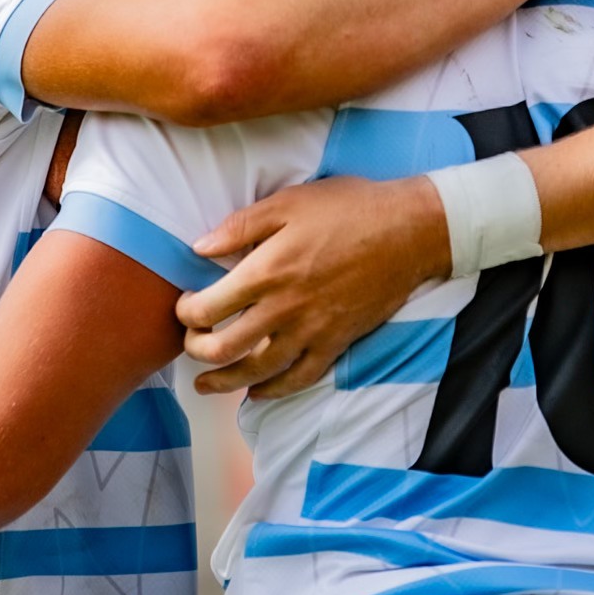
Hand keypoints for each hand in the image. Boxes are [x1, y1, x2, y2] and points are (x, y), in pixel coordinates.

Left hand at [176, 174, 447, 398]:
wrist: (409, 231)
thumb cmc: (349, 209)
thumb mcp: (289, 202)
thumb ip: (240, 226)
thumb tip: (199, 248)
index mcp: (268, 271)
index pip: (208, 307)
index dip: (186, 312)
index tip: (185, 305)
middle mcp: (285, 308)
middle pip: (224, 347)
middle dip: (197, 349)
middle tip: (191, 341)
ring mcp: (312, 331)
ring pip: (256, 372)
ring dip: (224, 381)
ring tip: (204, 384)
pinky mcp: (336, 343)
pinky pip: (300, 378)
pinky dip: (274, 390)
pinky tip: (257, 392)